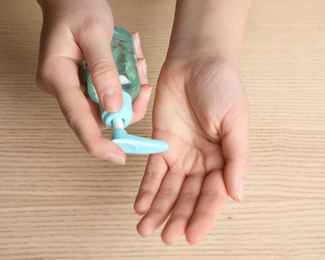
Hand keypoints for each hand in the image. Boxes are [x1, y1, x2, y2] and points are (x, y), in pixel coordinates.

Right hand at [36, 0, 150, 163]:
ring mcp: (69, 87)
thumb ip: (104, 72)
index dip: (97, 143)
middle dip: (126, 105)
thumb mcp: (95, 34)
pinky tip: (129, 63)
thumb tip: (114, 108)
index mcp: (56, 76)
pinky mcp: (80, 84)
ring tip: (135, 61)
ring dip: (127, 90)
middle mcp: (60, 87)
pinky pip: (105, 94)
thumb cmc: (77, 8)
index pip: (77, 119)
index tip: (118, 157)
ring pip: (105, 105)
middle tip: (143, 84)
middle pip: (97, 115)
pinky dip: (122, 83)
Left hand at [134, 54, 249, 243]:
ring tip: (145, 228)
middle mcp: (201, 160)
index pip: (213, 194)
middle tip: (166, 237)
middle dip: (176, 217)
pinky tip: (140, 205)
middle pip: (188, 196)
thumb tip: (237, 194)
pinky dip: (146, 188)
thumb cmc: (221, 86)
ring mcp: (180, 153)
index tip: (191, 235)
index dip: (202, 216)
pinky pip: (152, 169)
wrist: (195, 61)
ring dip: (157, 209)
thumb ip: (237, 157)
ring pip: (167, 188)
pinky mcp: (160, 143)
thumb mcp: (236, 121)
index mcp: (224, 159)